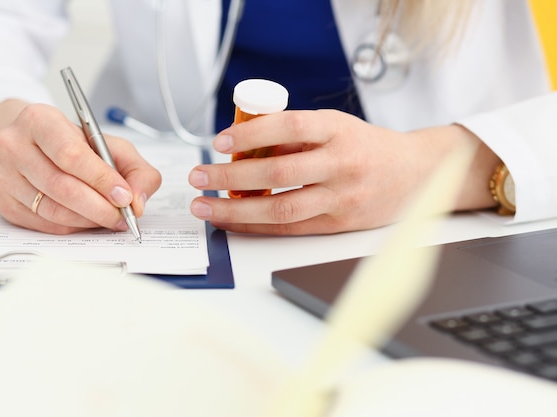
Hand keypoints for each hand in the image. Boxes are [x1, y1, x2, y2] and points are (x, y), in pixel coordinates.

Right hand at [0, 101, 160, 233]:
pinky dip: (74, 227)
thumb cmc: (72, 143)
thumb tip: (137, 200)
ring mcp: (4, 176)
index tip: (124, 196)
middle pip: (61, 186)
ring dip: (89, 220)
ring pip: (53, 210)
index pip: (70, 154)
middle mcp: (13, 146)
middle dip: (100, 207)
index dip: (101, 179)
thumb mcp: (109, 144)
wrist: (30, 144)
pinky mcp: (4, 203)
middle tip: (123, 215)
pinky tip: (88, 220)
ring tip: (110, 219)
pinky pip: (45, 224)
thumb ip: (135, 168)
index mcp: (39, 120)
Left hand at [188, 110, 497, 234]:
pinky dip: (257, 226)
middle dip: (231, 176)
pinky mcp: (339, 224)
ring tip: (205, 205)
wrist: (418, 175)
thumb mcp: (337, 128)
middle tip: (199, 175)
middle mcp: (342, 164)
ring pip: (281, 208)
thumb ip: (297, 137)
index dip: (251, 134)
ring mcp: (342, 198)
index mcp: (339, 130)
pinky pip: (291, 228)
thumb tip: (245, 148)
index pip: (289, 128)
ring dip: (236, 209)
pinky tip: (232, 222)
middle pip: (279, 173)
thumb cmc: (368, 147)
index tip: (219, 141)